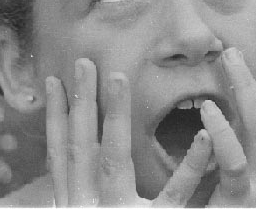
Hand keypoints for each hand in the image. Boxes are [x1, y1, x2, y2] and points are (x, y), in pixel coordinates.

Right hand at [46, 59, 211, 206]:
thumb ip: (91, 191)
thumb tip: (89, 160)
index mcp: (77, 205)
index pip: (63, 156)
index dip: (55, 118)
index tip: (52, 82)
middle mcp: (90, 207)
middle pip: (82, 147)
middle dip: (81, 102)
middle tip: (83, 61)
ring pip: (113, 158)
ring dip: (115, 114)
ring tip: (119, 77)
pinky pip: (176, 193)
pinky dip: (191, 165)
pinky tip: (204, 135)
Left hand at [201, 33, 255, 206]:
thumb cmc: (226, 208)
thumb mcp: (244, 173)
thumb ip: (242, 142)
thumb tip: (232, 101)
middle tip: (252, 40)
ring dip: (246, 87)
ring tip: (227, 58)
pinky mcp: (243, 203)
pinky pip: (235, 162)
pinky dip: (222, 131)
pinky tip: (206, 108)